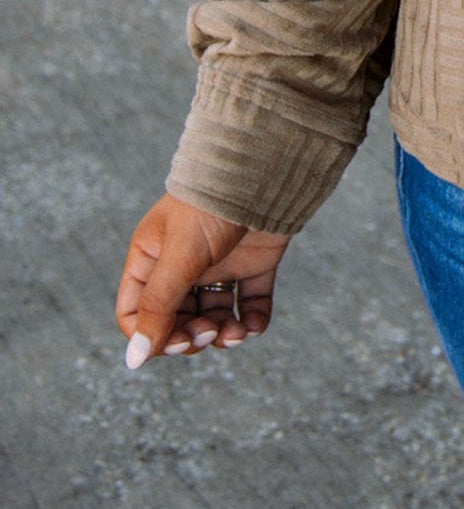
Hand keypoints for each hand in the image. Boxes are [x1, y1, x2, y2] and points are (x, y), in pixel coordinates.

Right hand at [116, 194, 289, 367]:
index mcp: (152, 258)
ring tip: (236, 332)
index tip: (176, 342)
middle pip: (176, 321)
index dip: (152, 336)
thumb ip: (158, 307)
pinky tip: (254, 325)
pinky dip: (253, 322)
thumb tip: (134, 359)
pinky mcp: (253, 265)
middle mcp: (182, 265)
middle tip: (208, 332)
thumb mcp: (179, 256)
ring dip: (223, 334)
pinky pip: (249, 305)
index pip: (136, 314)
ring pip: (213, 317)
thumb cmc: (211, 206)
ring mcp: (219, 265)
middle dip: (191, 335)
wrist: (264, 170)